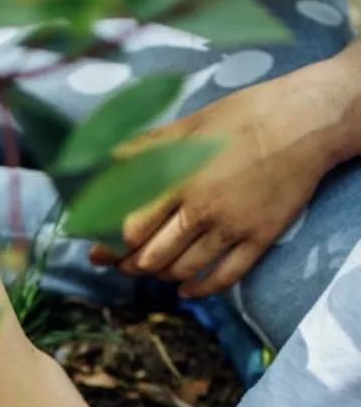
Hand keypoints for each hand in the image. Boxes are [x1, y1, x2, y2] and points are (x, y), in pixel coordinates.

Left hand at [90, 54, 359, 297]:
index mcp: (179, 180)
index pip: (131, 230)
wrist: (308, 120)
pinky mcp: (259, 238)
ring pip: (183, 270)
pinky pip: (225, 277)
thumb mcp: (190, 126)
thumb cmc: (244, 116)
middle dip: (129, 266)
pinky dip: (200, 289)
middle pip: (152, 257)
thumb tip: (104, 161)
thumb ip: (146, 149)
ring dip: (160, 276)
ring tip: (151, 270)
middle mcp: (203, 209)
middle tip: (120, 264)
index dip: (110, 245)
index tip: (98, 249)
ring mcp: (232, 227)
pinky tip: (186, 290)